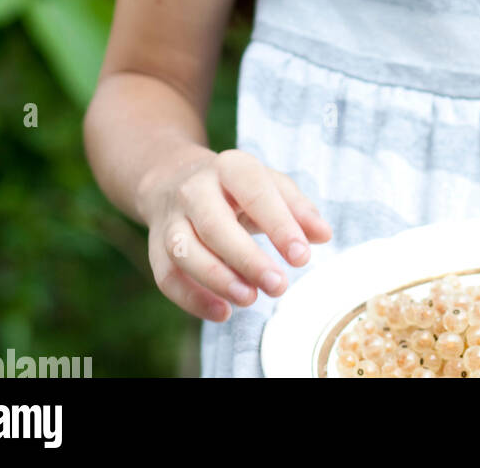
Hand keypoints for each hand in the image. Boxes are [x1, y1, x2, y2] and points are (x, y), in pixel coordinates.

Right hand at [138, 145, 332, 322]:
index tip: (302, 257)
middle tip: (279, 286)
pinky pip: (167, 277)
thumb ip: (298, 208)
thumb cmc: (237, 187)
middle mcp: (195, 189)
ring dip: (218, 280)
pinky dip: (193, 299)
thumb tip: (324, 235)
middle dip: (247, 259)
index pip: (255, 192)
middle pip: (215, 225)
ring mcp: (171, 219)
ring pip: (185, 252)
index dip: (279, 225)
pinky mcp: (156, 248)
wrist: (175, 177)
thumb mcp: (269, 184)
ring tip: (251, 299)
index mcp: (230, 166)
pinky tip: (223, 313)